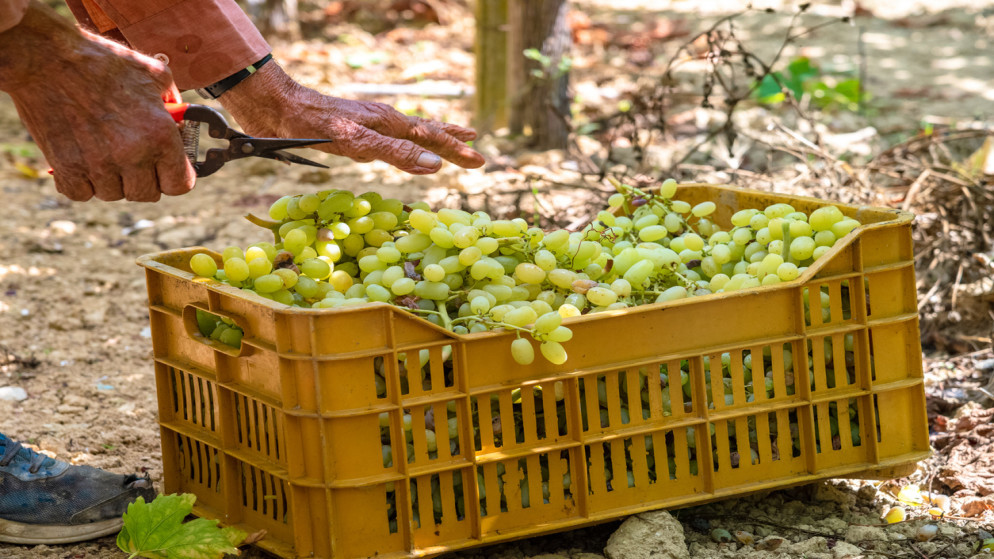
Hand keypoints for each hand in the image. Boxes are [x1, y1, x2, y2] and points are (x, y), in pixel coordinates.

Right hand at [0, 2, 194, 201]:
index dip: (175, 177)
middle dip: (144, 178)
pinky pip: (82, 194)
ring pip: (114, 194)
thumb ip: (174, 102)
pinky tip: (83, 160)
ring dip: (112, 179)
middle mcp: (132, 155)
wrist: (45, 57)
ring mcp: (98, 165)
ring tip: (104, 151)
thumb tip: (180, 120)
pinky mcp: (67, 168)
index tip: (167, 169)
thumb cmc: (101, 62)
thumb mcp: (153, 74)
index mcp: (160, 135)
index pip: (180, 185)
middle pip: (147, 194)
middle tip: (133, 157)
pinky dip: (82, 182)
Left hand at [219, 62, 484, 173]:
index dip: (455, 151)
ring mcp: (367, 126)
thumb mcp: (356, 141)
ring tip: (449, 145)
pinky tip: (401, 152)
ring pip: (409, 136)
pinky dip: (405, 148)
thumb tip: (434, 166)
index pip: (431, 138)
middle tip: (476, 152)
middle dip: (451, 144)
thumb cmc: (312, 125)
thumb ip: (395, 152)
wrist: (274, 107)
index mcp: (388, 123)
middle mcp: (381, 123)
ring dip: (432, 142)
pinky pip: (389, 142)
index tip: (479, 160)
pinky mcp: (350, 132)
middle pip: (426, 134)